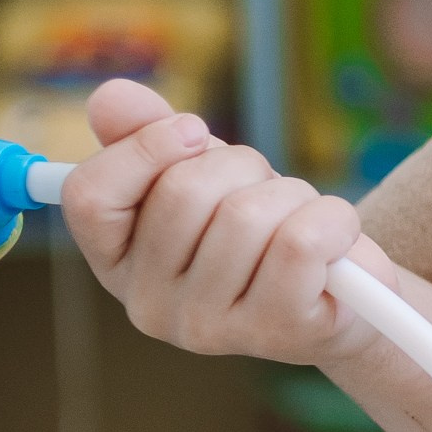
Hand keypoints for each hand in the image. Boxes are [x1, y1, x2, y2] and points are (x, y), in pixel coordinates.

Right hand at [59, 77, 387, 366]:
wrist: (341, 294)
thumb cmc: (260, 227)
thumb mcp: (203, 172)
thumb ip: (148, 133)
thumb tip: (110, 98)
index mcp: (117, 262)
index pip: (90, 195)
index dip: (144, 147)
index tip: (193, 132)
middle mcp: (150, 305)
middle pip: (182, 191)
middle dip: (241, 166)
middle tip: (264, 192)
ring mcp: (208, 329)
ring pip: (247, 215)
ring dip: (291, 195)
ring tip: (298, 222)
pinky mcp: (274, 333)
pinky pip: (301, 242)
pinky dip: (333, 221)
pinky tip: (334, 243)